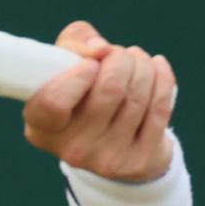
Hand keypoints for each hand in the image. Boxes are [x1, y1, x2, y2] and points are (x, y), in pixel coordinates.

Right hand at [23, 20, 176, 181]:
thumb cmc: (82, 91)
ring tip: (136, 60)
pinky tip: (156, 68)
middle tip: (118, 55)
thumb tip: (100, 49)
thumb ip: (74, 43)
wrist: (113, 141)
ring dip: (142, 66)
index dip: (77, 76)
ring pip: (138, 96)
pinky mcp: (138, 162)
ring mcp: (106, 160)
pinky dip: (162, 78)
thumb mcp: (66, 64)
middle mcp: (71, 149)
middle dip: (120, 58)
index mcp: (42, 126)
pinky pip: (160, 108)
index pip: (55, 103)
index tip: (89, 64)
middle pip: (110, 89)